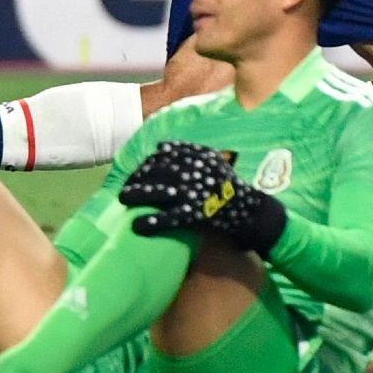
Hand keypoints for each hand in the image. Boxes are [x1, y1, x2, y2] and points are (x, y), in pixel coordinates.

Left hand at [118, 141, 287, 255]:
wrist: (249, 209)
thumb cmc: (227, 186)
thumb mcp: (213, 161)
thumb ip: (190, 152)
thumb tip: (161, 146)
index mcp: (200, 157)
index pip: (166, 153)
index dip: (149, 161)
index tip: (139, 169)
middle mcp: (196, 172)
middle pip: (157, 171)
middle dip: (137, 177)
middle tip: (126, 186)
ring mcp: (194, 193)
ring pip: (157, 191)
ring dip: (136, 194)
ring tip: (123, 198)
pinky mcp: (195, 214)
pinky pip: (168, 218)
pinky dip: (151, 221)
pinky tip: (137, 226)